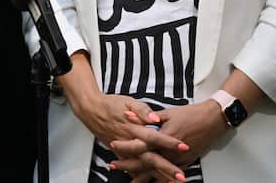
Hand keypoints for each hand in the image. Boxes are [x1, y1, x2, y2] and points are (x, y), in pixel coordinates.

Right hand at [71, 94, 188, 182]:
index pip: (155, 136)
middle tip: (180, 176)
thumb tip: (155, 118)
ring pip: (142, 165)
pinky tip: (152, 181)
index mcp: (134, 127)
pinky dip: (141, 176)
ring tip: (171, 181)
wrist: (91, 110)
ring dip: (157, 174)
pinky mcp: (120, 154)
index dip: (169, 142)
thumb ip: (143, 110)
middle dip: (166, 168)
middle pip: (150, 157)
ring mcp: (124, 150)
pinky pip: (132, 168)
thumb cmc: (111, 104)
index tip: (184, 146)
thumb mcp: (128, 100)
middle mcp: (129, 141)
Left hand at [111, 101, 224, 175]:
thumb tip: (128, 114)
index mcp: (163, 136)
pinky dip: (159, 179)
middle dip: (128, 165)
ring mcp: (178, 159)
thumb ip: (147, 115)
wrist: (212, 120)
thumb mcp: (168, 112)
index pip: (140, 144)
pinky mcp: (185, 162)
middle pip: (145, 161)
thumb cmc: (191, 114)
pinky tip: (151, 182)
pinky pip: (169, 174)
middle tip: (114, 166)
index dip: (125, 146)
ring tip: (130, 180)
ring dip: (142, 176)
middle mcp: (169, 151)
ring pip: (156, 171)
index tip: (112, 145)